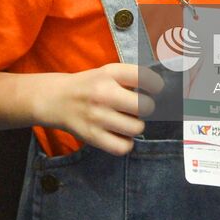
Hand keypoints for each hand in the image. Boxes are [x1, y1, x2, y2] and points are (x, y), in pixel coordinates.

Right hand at [40, 63, 162, 155]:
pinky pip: (122, 147)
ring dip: (136, 126)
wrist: (57, 99)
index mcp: (109, 73)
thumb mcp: (108, 72)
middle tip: (138, 109)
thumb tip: (162, 91)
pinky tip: (121, 136)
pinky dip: (126, 143)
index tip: (156, 90)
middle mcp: (103, 93)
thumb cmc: (90, 85)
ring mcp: (97, 116)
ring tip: (127, 122)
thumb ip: (133, 77)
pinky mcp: (92, 136)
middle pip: (145, 107)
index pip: (144, 77)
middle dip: (146, 109)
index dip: (156, 85)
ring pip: (136, 128)